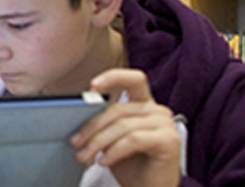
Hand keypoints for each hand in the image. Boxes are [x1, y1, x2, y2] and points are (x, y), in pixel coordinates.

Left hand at [71, 69, 181, 186]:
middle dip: (92, 127)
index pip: (133, 80)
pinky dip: (114, 150)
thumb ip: (103, 124)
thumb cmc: (131, 167)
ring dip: (98, 142)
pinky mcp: (169, 141)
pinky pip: (134, 139)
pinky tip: (103, 161)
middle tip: (75, 142)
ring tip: (84, 156)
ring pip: (123, 126)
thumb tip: (74, 115)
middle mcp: (158, 111)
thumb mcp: (112, 141)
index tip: (92, 86)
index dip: (114, 77)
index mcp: (145, 105)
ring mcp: (166, 124)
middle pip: (119, 110)